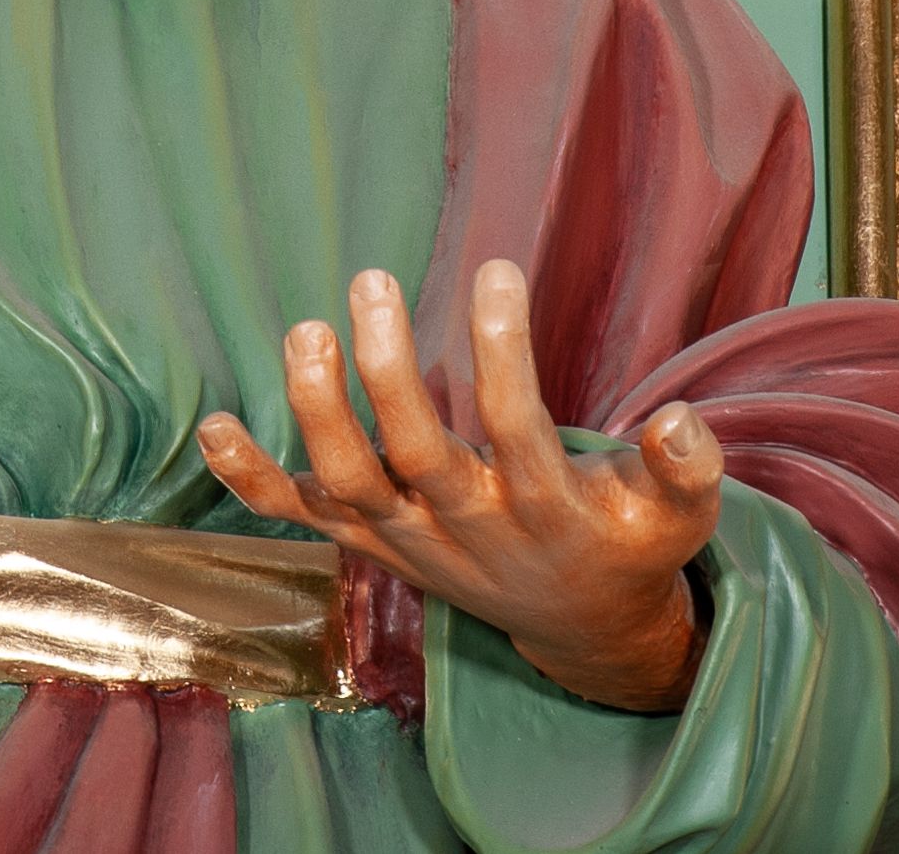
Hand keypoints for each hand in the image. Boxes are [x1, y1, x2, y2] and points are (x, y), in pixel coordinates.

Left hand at [197, 259, 721, 710]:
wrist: (577, 627)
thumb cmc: (627, 544)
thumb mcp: (677, 518)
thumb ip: (686, 470)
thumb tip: (679, 419)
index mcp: (542, 510)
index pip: (515, 428)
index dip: (502, 350)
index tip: (496, 270)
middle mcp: (465, 526)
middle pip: (412, 454)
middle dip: (385, 371)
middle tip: (371, 278)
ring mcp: (406, 537)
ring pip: (346, 483)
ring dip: (315, 410)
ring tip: (307, 328)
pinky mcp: (369, 540)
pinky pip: (298, 516)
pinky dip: (250, 479)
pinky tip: (211, 426)